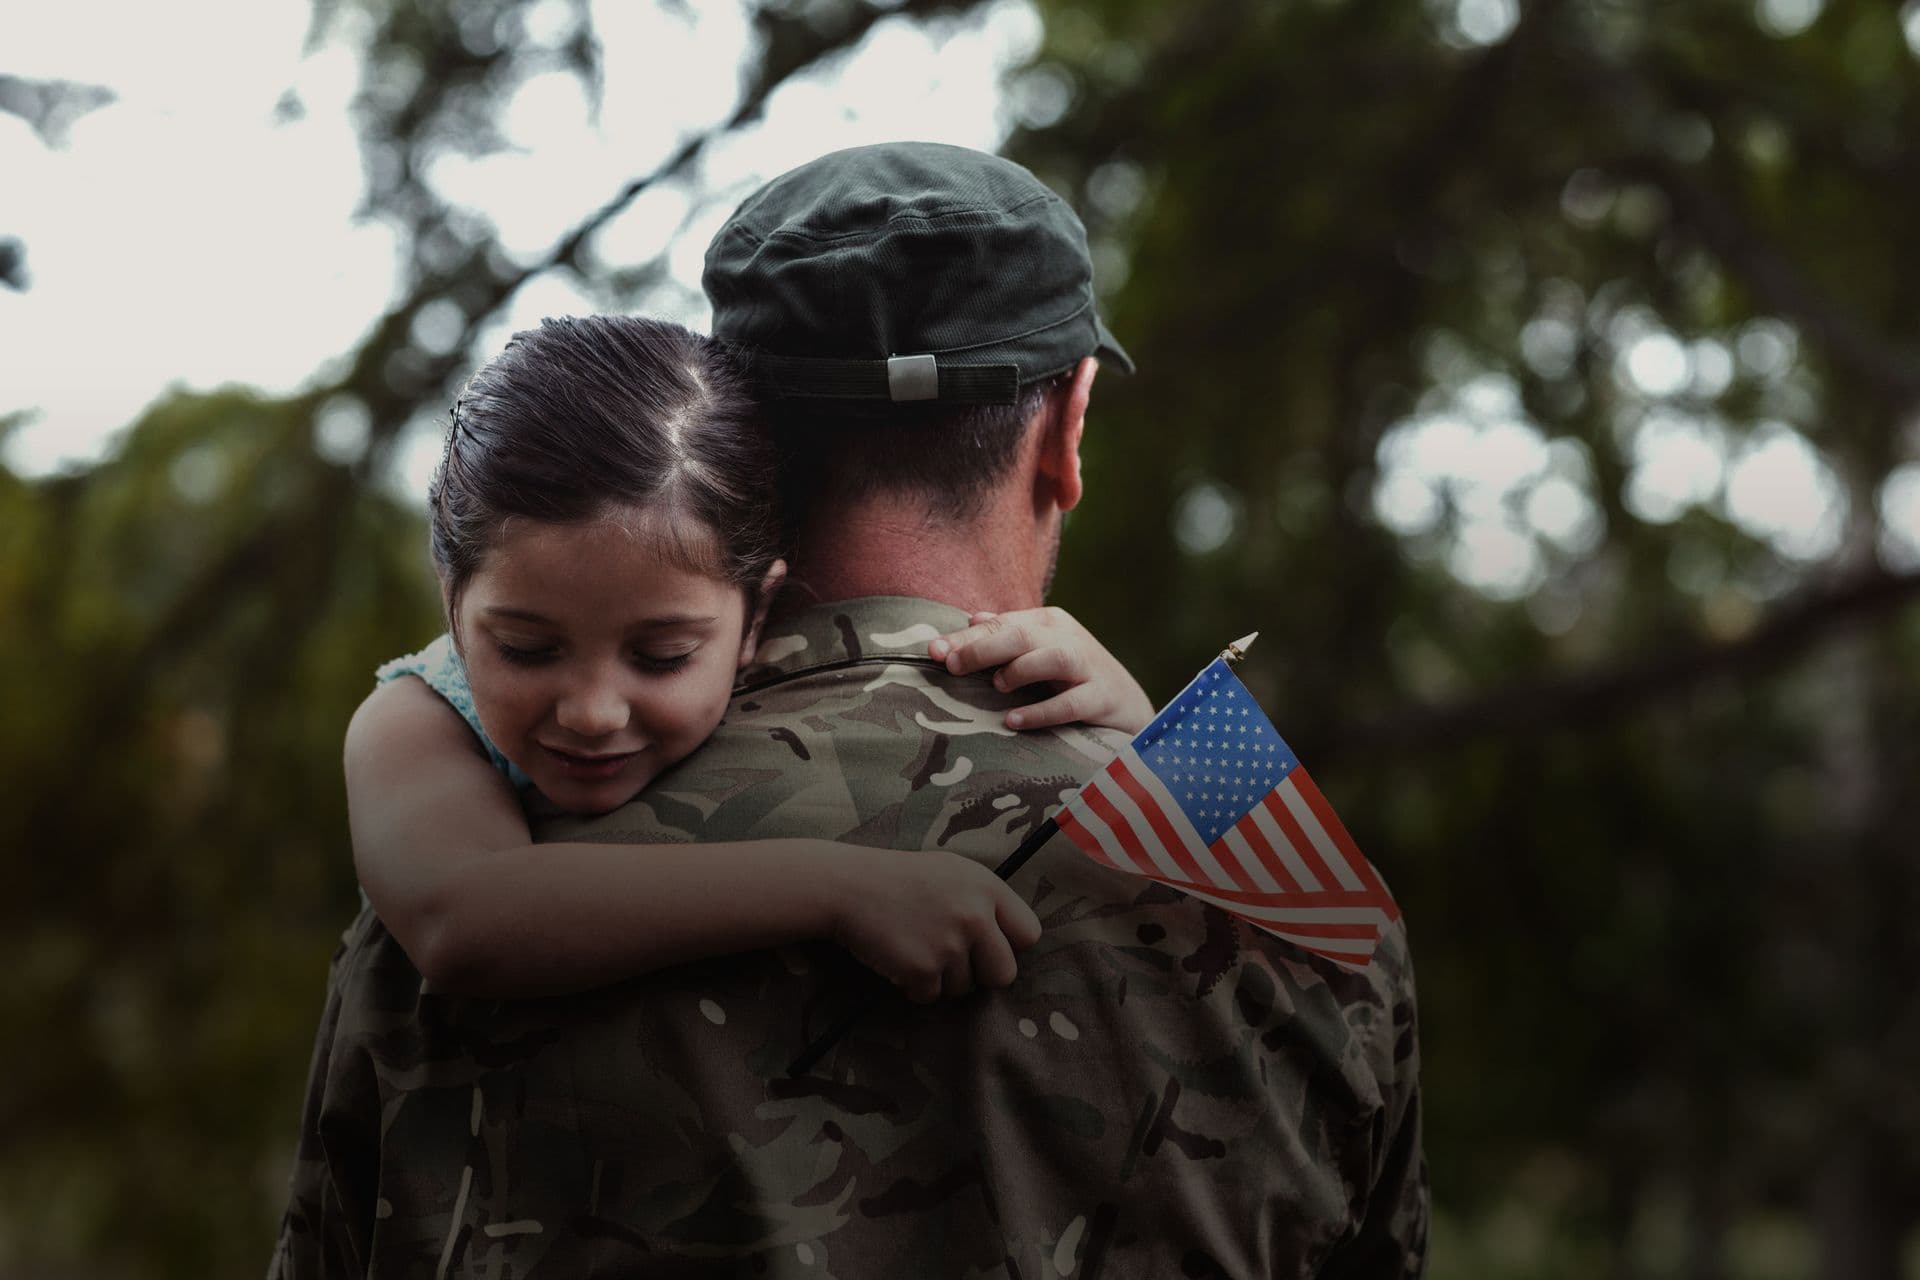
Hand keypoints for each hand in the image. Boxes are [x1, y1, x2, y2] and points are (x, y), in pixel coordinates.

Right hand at [825, 847, 1042, 1002]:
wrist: (847, 886)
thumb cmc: (900, 879)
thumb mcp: (952, 872)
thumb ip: (985, 901)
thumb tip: (1011, 940)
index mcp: (987, 887)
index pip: (1029, 934)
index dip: (1008, 946)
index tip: (988, 947)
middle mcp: (975, 916)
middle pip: (1004, 973)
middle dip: (980, 975)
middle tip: (953, 961)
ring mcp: (949, 944)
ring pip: (964, 989)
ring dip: (942, 979)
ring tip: (916, 948)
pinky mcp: (922, 969)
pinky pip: (930, 997)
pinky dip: (913, 987)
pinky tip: (898, 959)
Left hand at [930, 606, 1154, 733]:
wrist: (1130, 707)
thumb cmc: (1074, 678)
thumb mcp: (1042, 650)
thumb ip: (1008, 635)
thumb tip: (970, 619)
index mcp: (1050, 622)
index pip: (1002, 624)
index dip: (965, 637)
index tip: (933, 651)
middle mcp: (1069, 639)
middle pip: (1022, 636)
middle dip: (982, 648)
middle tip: (951, 666)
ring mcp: (1089, 669)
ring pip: (1052, 658)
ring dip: (1019, 670)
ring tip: (996, 686)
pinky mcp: (1102, 699)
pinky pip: (1071, 704)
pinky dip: (1041, 711)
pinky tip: (1014, 721)